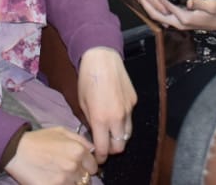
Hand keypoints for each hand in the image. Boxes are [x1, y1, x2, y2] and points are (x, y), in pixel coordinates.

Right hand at [4, 127, 96, 184]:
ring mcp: (64, 180)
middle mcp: (74, 166)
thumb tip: (93, 150)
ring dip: (71, 182)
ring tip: (59, 174)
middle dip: (80, 175)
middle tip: (67, 170)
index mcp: (78, 150)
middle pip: (87, 179)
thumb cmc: (39, 140)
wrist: (16, 151)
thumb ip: (81, 140)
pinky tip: (52, 179)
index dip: (87, 166)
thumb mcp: (61, 131)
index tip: (80, 165)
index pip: (94, 166)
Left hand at [77, 47, 134, 163]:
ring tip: (110, 130)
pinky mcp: (134, 101)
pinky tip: (115, 110)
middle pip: (120, 146)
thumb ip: (89, 122)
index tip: (97, 157)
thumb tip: (94, 134)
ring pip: (127, 133)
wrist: (102, 58)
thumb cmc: (87, 79)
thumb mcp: (81, 103)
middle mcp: (117, 118)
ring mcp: (128, 109)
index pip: (104, 149)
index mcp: (100, 120)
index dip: (100, 156)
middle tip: (104, 145)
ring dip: (119, 136)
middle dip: (112, 149)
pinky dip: (123, 120)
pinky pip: (130, 117)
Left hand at [135, 0, 215, 32]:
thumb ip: (202, 4)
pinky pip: (163, 16)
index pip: (165, 5)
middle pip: (156, 14)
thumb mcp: (215, 6)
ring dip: (148, 6)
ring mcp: (179, 23)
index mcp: (185, 18)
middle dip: (145, 3)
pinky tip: (152, 0)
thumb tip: (190, 1)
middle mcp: (179, 23)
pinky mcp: (181, 21)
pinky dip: (155, 8)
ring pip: (158, 16)